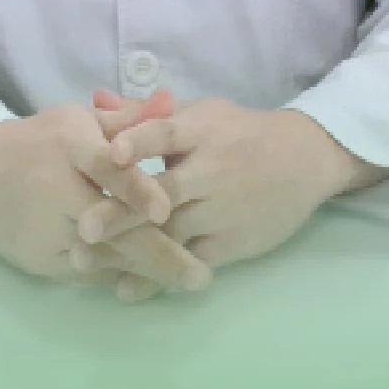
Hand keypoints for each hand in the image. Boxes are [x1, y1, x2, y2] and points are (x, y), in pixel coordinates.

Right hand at [0, 99, 208, 293]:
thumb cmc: (43, 141)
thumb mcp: (80, 121)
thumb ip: (128, 119)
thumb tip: (170, 102)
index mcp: (71, 147)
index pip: (106, 169)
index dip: (135, 189)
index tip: (166, 210)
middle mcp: (59, 192)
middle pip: (111, 227)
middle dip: (159, 254)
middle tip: (201, 276)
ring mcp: (50, 232)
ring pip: (104, 257)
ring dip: (146, 272)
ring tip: (188, 281)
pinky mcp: (43, 261)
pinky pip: (89, 274)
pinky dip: (120, 277)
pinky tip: (152, 285)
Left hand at [72, 94, 383, 289]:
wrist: (304, 159)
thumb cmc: (239, 133)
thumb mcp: (199, 113)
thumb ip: (144, 113)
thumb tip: (94, 101)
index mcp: (201, 131)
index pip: (166, 134)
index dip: (140, 142)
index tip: (111, 153)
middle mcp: (211, 170)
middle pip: (163, 192)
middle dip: (123, 212)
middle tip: (83, 228)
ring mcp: (222, 209)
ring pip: (173, 233)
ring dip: (130, 250)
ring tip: (86, 264)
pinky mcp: (232, 242)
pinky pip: (190, 261)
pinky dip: (158, 276)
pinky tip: (125, 287)